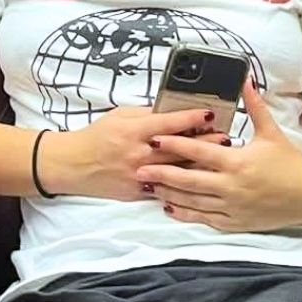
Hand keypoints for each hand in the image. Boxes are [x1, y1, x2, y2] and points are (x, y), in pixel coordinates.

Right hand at [46, 105, 218, 201]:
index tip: (210, 113)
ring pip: (176, 170)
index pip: (169, 123)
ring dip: (199, 164)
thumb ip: (146, 114)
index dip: (192, 117)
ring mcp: (140, 175)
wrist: (74, 165)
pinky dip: (182, 184)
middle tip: (226, 138)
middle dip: (205, 143)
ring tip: (218, 159)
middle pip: (179, 148)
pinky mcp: (138, 192)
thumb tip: (172, 110)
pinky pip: (165, 188)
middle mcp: (139, 154)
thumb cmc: (97, 136)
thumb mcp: (120, 116)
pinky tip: (198, 181)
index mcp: (134, 131)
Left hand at [137, 80, 301, 232]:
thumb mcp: (271, 131)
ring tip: (148, 186)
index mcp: (237, 162)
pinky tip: (170, 207)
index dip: (174, 144)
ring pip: (192, 202)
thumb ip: (254, 105)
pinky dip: (185, 214)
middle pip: (188, 180)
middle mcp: (231, 186)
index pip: (198, 152)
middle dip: (161, 173)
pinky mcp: (235, 222)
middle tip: (139, 167)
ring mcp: (232, 207)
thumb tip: (244, 79)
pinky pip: (205, 219)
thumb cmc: (290, 163)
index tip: (154, 139)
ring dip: (168, 194)